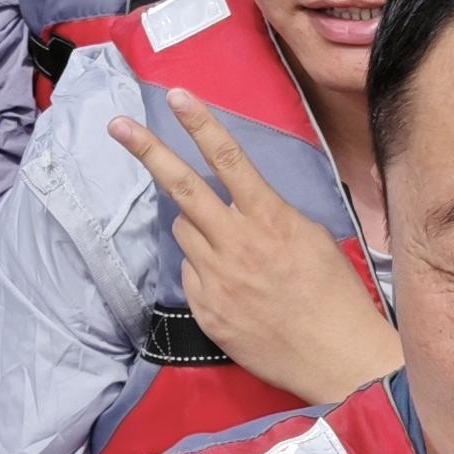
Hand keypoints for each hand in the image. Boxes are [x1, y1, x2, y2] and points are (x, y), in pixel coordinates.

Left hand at [112, 90, 404, 406]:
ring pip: (184, 232)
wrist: (335, 357)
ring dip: (197, 228)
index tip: (176, 96)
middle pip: (182, 187)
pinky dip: (205, 272)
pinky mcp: (205, 309)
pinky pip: (192, 274)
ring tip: (234, 250)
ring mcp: (216, 278)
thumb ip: (267, 215)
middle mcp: (236, 243)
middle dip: (147, 151)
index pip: (229, 158)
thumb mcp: (311, 237)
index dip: (200, 123)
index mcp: (269, 218)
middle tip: (118, 126)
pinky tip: (237, 290)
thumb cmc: (334, 294)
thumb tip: (238, 206)